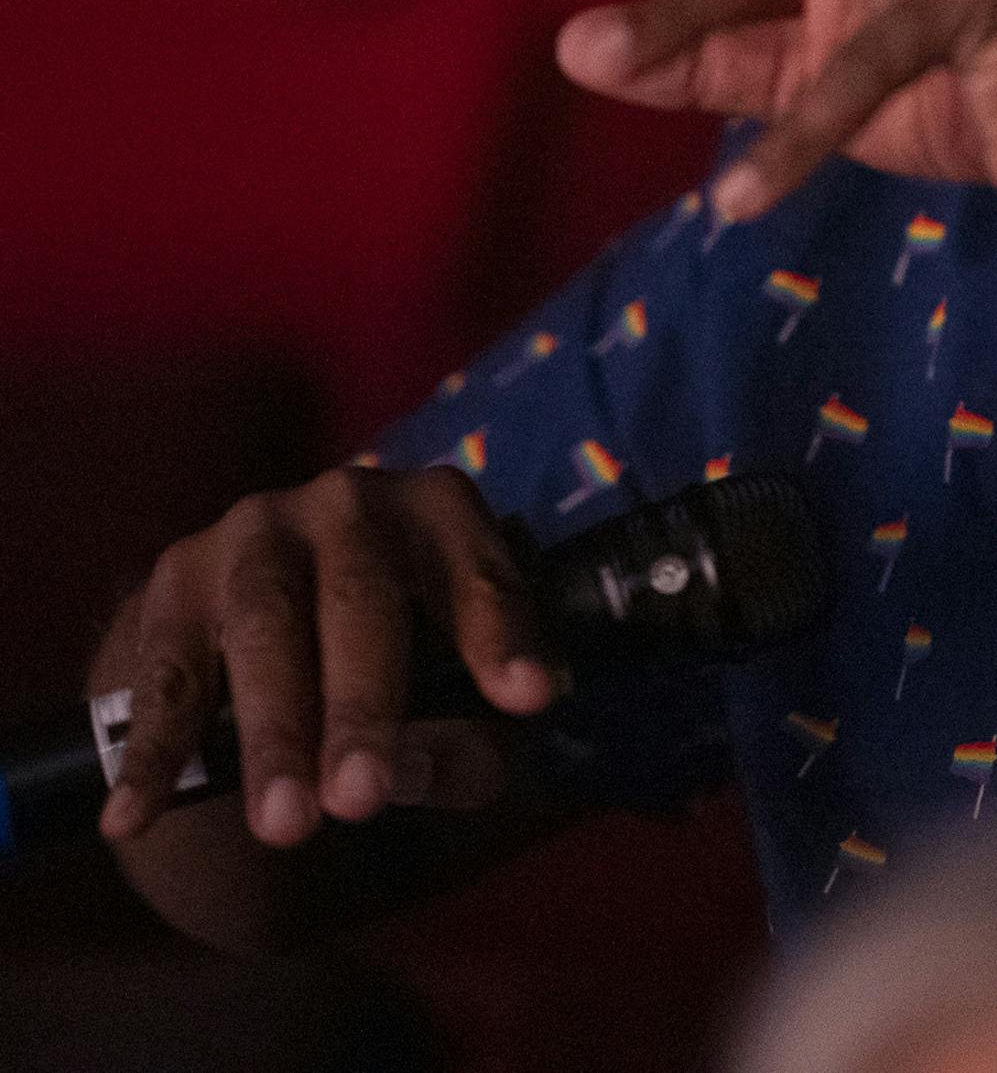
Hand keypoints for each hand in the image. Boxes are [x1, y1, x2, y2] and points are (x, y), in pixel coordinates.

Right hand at [101, 463, 558, 849]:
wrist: (263, 612)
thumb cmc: (390, 651)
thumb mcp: (445, 681)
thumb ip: (462, 735)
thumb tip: (446, 771)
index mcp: (438, 510)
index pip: (479, 574)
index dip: (502, 636)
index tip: (529, 699)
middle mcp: (351, 502)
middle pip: (363, 601)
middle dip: (362, 706)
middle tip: (361, 801)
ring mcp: (258, 530)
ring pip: (267, 628)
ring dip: (274, 732)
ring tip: (285, 826)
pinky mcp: (179, 577)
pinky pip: (167, 673)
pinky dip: (154, 751)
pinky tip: (135, 817)